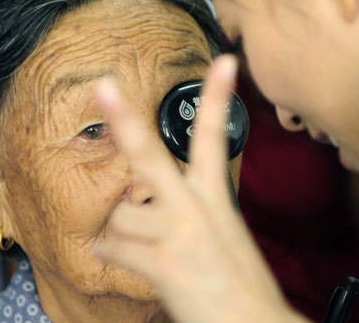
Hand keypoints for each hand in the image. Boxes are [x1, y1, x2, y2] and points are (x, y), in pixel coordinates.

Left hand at [93, 55, 306, 322]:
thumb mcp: (223, 232)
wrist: (254, 321)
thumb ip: (189, 209)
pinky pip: (113, 248)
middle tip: (104, 86)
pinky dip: (111, 254)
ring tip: (135, 245)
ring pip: (119, 216)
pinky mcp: (163, 262)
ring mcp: (178, 233)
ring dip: (120, 232)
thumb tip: (139, 204)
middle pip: (150, 155)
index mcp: (215, 197)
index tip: (224, 62)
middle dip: (124, 119)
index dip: (219, 97)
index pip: (217, 138)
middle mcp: (196, 207)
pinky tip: (116, 257)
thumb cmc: (238, 280)